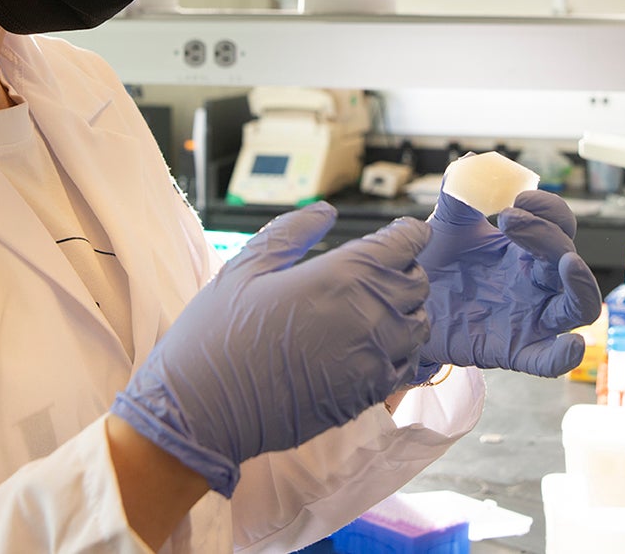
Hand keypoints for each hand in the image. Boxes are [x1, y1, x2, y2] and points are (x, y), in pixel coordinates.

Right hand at [110, 203, 430, 495]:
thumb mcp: (245, 267)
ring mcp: (373, 359)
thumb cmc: (217, 335)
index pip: (407, 242)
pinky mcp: (368, 396)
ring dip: (405, 314)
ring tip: (373, 312)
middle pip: (419, 283)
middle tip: (376, 273)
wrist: (204, 412)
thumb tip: (327, 212)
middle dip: (404, 272)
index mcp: (343, 274)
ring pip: (420, 327)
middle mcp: (370, 314)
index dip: (406, 235)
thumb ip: (292, 232)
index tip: (397, 237)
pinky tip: (367, 349)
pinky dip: (397, 353)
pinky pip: (406, 367)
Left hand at [415, 189, 601, 378]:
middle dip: (550, 236)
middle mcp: (537, 283)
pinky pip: (548, 360)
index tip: (515, 200)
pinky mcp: (515, 350)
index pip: (560, 225)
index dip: (548, 209)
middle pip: (570, 260)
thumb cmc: (436, 265)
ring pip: (580, 307)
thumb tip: (472, 161)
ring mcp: (531, 317)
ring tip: (568, 264)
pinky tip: (573, 347)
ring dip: (581, 285)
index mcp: (527, 250)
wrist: (405, 306)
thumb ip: (460, 194)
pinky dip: (564, 356)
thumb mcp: (445, 226)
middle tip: (510, 219)